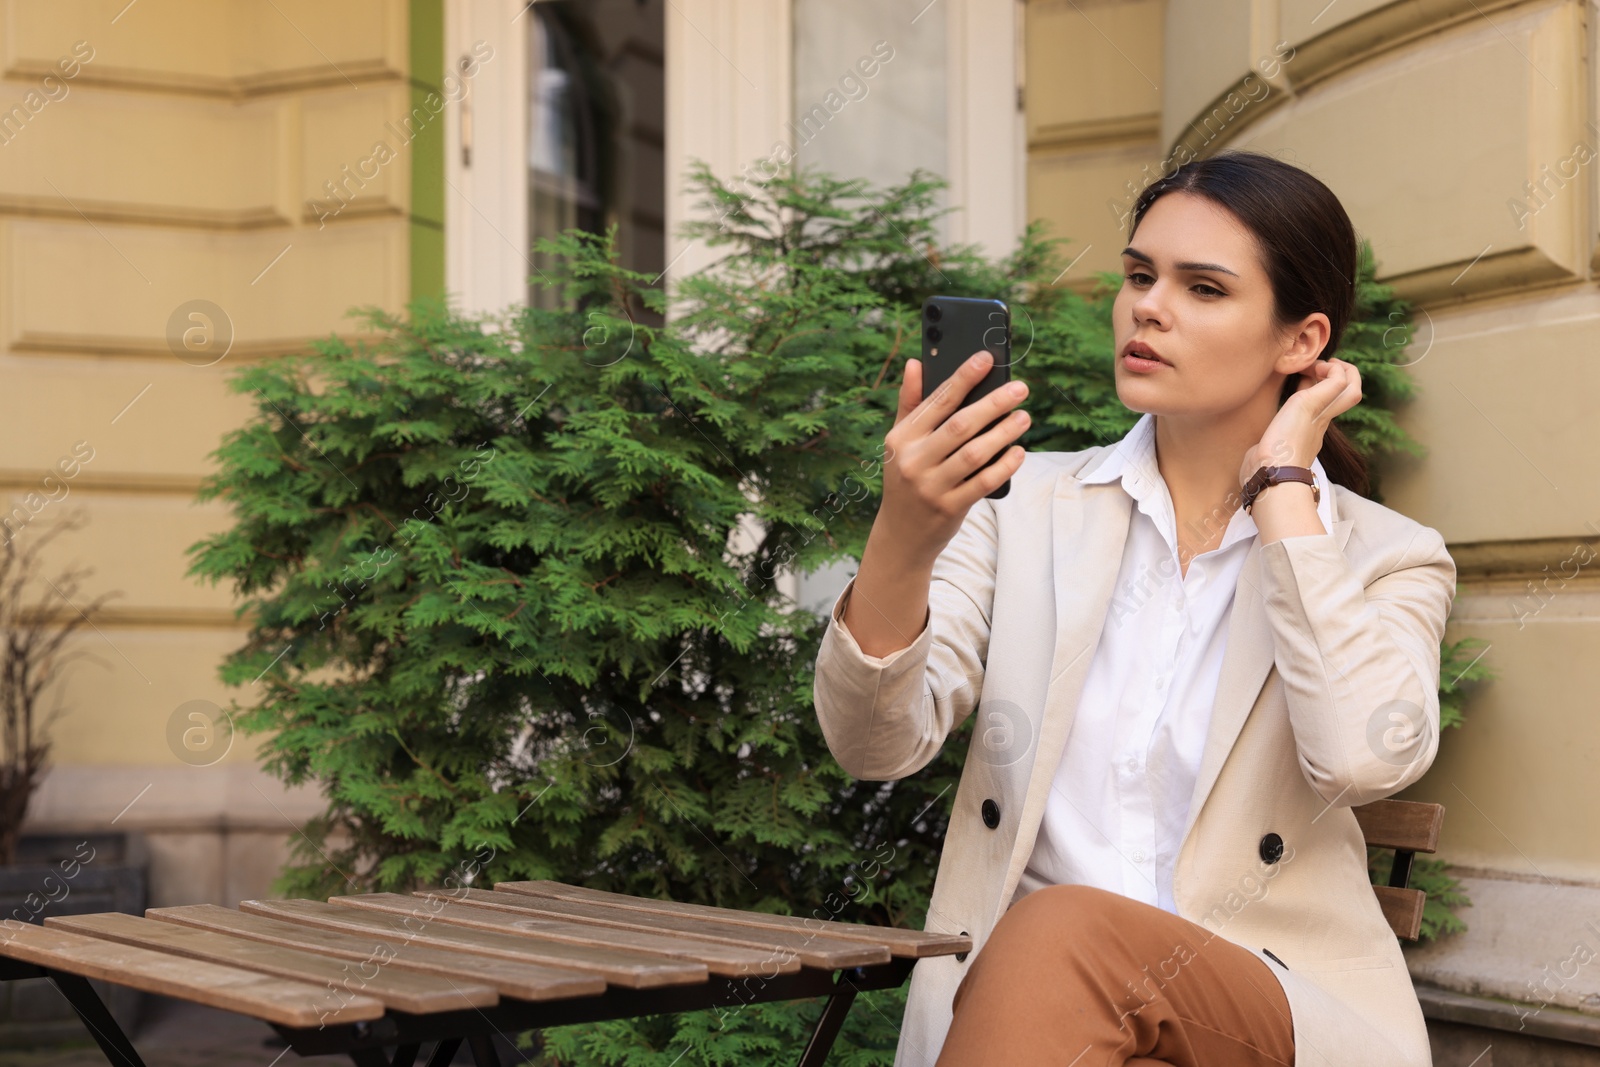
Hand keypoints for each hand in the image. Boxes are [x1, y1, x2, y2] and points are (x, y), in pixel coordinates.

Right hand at [877, 350, 1029, 564]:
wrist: (901, 535)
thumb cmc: (906, 479)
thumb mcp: (899, 442)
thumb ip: (910, 403)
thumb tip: (915, 363)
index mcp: (901, 438)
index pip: (936, 401)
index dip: (963, 377)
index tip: (986, 358)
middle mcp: (913, 461)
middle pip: (960, 425)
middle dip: (993, 404)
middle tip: (1020, 389)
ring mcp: (931, 486)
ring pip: (974, 453)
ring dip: (1003, 433)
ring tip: (1023, 417)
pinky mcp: (949, 507)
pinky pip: (983, 482)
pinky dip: (1003, 466)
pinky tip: (1018, 452)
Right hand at [1239, 357, 1361, 484]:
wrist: (1269, 473)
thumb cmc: (1288, 440)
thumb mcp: (1309, 404)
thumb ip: (1328, 385)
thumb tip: (1335, 369)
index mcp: (1326, 412)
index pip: (1349, 388)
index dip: (1340, 369)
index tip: (1318, 363)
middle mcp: (1318, 422)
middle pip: (1339, 396)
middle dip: (1335, 375)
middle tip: (1318, 364)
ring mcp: (1301, 432)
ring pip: (1317, 404)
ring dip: (1314, 385)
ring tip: (1301, 374)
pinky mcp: (1284, 439)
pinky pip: (1297, 415)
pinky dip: (1296, 400)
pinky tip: (1283, 398)